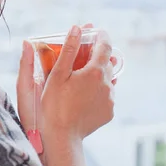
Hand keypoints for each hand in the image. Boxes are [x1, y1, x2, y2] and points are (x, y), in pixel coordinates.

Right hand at [41, 25, 114, 140]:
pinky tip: (83, 95)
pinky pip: (106, 95)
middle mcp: (108, 84)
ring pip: (107, 79)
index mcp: (95, 71)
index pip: (105, 45)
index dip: (101, 35)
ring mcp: (110, 99)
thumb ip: (68, 49)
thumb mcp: (58, 74)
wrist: (61, 136)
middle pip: (106, 62)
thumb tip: (76, 28)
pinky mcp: (109, 112)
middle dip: (97, 56)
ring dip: (98, 75)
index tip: (97, 30)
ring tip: (81, 77)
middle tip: (83, 54)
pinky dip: (98, 91)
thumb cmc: (55, 104)